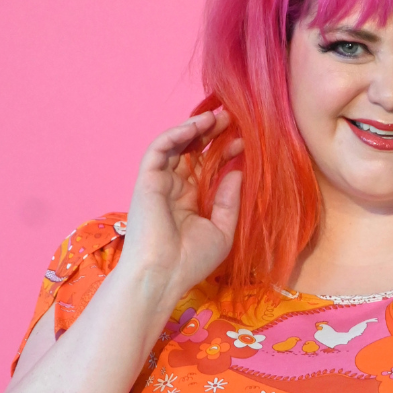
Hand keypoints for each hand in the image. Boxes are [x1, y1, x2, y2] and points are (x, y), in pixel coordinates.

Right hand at [117, 109, 243, 307]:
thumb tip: (238, 171)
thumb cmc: (191, 261)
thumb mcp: (222, 231)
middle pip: (194, 152)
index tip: (246, 142)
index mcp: (191, 202)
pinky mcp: (147, 179)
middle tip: (232, 120)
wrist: (163, 275)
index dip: (226, 153)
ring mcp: (160, 183)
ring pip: (177, 145)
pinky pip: (160, 148)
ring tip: (217, 117)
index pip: (209, 169)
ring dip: (195, 128)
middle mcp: (175, 189)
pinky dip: (177, 134)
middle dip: (212, 134)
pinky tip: (197, 126)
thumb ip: (230, 201)